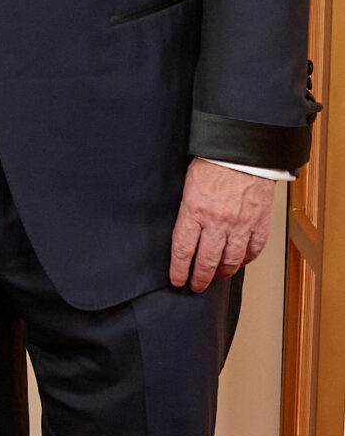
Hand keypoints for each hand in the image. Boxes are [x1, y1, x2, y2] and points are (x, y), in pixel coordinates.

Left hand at [169, 158, 274, 291]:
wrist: (244, 150)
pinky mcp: (259, 223)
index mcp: (194, 210)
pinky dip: (245, 260)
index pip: (183, 250)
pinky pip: (253, 250)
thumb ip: (187, 210)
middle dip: (199, 279)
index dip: (179, 270)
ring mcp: (240, 224)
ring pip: (231, 261)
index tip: (177, 280)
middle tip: (196, 286)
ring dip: (222, 273)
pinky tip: (239, 262)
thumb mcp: (189, 183)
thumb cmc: (213, 161)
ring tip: (216, 277)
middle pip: (206, 262)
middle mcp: (217, 221)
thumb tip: (185, 233)